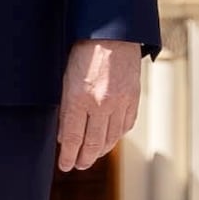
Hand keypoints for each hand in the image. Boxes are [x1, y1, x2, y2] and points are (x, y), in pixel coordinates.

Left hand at [57, 38, 147, 173]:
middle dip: (84, 160)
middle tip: (78, 166)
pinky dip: (117, 136)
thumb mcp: (66, 79)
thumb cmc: (84, 53)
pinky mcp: (133, 99)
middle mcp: (100, 104)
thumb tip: (65, 136)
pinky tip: (110, 139)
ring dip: (100, 151)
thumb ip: (66, 109)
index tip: (65, 166)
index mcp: (79, 98)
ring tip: (92, 156)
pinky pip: (125, 126)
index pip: (72, 138)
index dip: (68, 157)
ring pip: (110, 138)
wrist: (113, 33)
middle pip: (92, 144)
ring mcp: (119, 102)